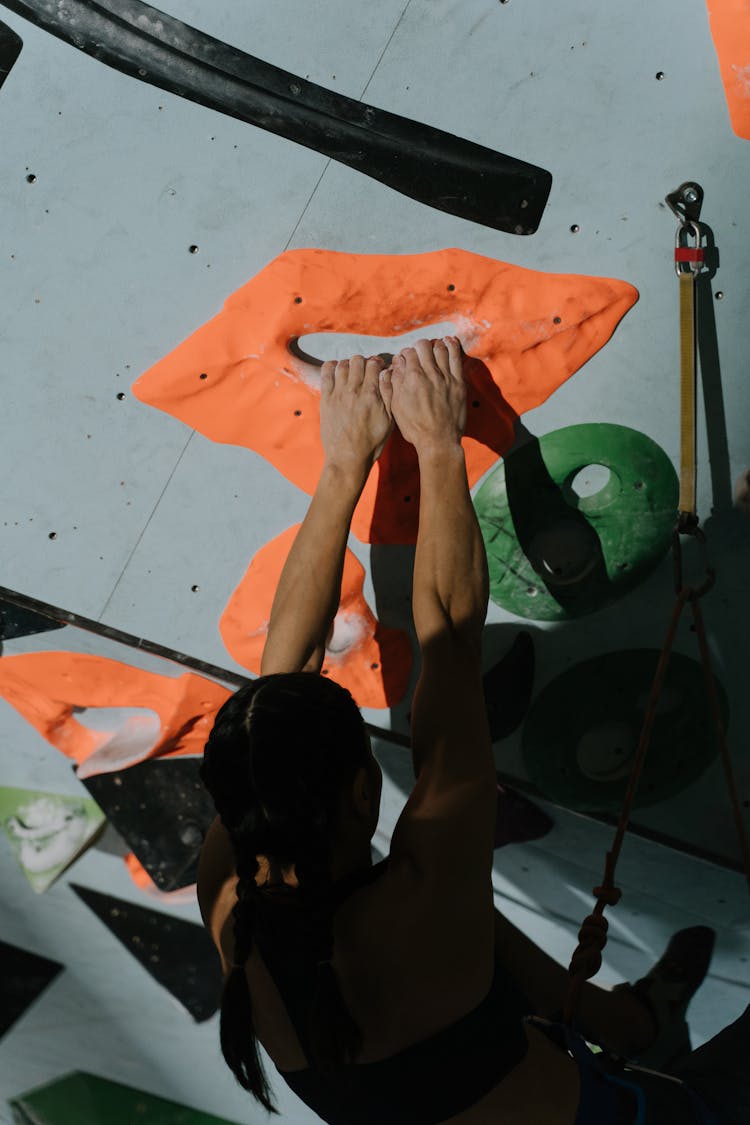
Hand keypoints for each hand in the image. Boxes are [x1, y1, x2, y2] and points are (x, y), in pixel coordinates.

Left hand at [320, 354, 394, 470]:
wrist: (348, 457)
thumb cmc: (371, 442)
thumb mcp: (389, 420)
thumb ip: (389, 394)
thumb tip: (388, 373)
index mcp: (372, 395)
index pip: (373, 365)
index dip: (377, 363)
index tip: (378, 368)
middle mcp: (354, 390)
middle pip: (358, 361)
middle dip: (363, 362)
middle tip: (364, 371)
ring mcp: (338, 394)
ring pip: (342, 365)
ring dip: (348, 365)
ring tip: (352, 372)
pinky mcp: (326, 399)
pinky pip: (326, 374)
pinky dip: (331, 367)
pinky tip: (336, 370)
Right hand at [379, 337, 465, 452]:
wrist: (438, 440)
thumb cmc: (415, 427)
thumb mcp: (396, 406)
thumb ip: (395, 382)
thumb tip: (396, 364)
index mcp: (412, 378)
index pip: (408, 353)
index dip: (405, 354)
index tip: (405, 359)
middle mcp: (430, 373)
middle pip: (424, 346)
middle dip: (419, 346)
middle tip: (418, 352)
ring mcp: (446, 377)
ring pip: (441, 348)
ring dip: (435, 344)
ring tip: (433, 346)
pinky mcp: (458, 383)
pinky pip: (456, 358)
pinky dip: (452, 346)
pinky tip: (449, 342)